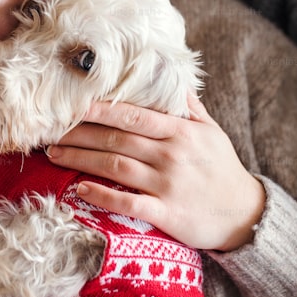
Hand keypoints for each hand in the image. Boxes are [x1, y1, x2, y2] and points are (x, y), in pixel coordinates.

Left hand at [46, 93, 264, 250]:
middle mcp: (172, 154)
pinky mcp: (167, 214)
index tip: (71, 103)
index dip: (99, 108)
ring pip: (115, 166)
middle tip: (51, 128)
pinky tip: (80, 189)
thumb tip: (169, 80)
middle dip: (80, 132)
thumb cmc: (222, 170)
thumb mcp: (211, 132)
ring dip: (81, 159)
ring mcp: (168, 185)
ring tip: (54, 153)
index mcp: (181, 131)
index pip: (132, 114)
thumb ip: (187, 107)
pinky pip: (128, 203)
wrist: (246, 216)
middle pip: (117, 138)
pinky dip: (102, 195)